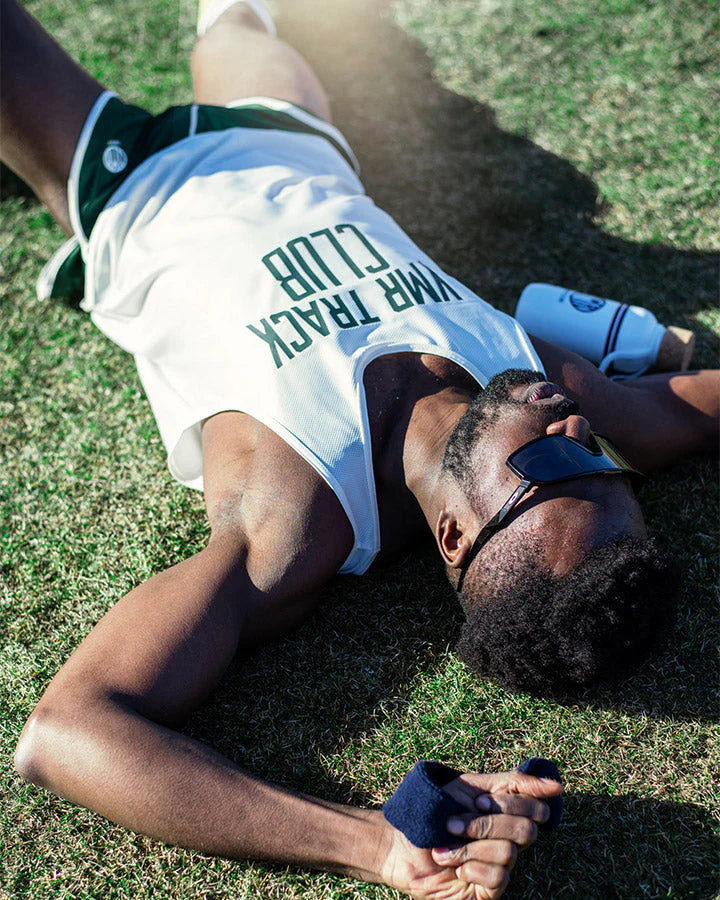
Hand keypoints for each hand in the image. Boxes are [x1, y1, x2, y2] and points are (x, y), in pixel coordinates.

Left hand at [380, 767, 562, 898]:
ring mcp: (500, 866)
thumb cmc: (432, 811)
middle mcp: (509, 840)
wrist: (399, 842)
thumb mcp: (470, 787)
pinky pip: (498, 877)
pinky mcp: (489, 890)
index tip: (480, 801)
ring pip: (509, 852)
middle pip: (526, 830)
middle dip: (486, 823)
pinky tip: (454, 866)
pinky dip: (470, 866)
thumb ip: (512, 783)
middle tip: (454, 822)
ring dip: (470, 845)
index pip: (535, 805)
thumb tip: (557, 785)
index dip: (510, 802)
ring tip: (446, 843)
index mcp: (507, 812)